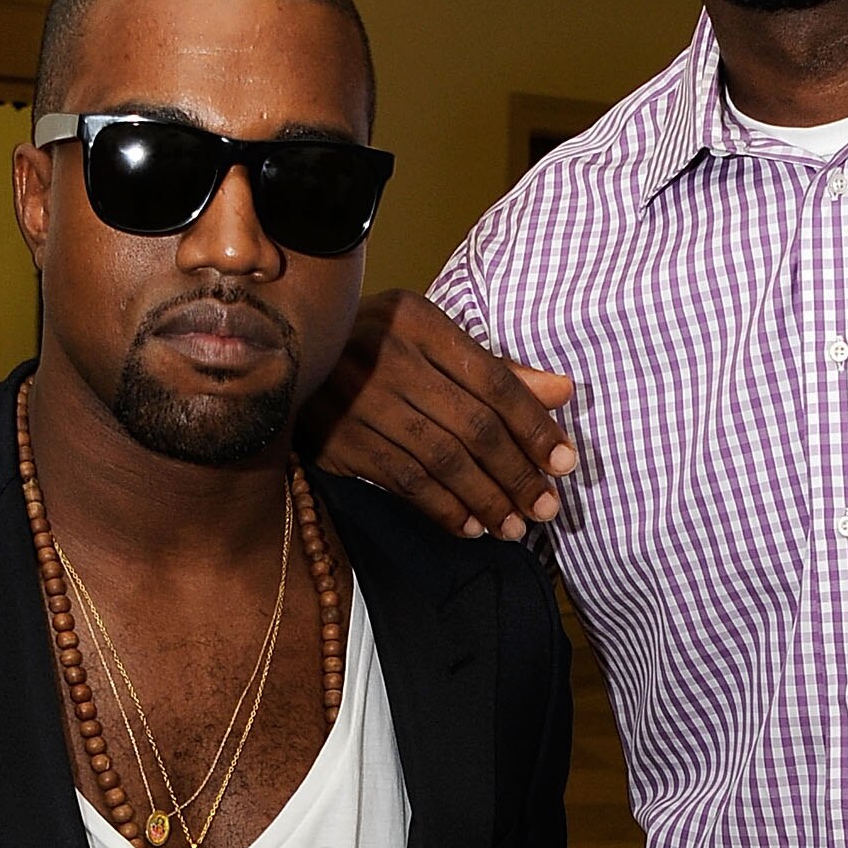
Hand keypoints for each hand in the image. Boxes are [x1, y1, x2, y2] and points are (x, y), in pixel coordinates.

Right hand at [306, 289, 574, 540]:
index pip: (493, 380)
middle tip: (545, 508)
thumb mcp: (428, 344)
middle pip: (472, 426)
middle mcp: (386, 356)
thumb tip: (563, 393)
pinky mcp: (338, 439)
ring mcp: (357, 400)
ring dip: (485, 500)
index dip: (534, 426)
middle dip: (516, 474)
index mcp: (417, 321)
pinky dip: (443, 508)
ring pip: (441, 460)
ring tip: (514, 526)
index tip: (565, 464)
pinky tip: (469, 526)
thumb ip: (495, 371)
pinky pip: (404, 482)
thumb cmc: (373, 351)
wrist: (283, 364)